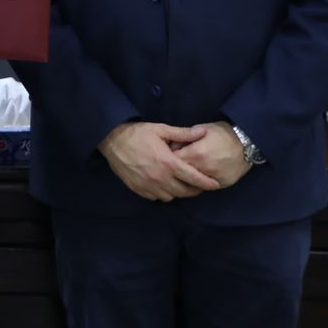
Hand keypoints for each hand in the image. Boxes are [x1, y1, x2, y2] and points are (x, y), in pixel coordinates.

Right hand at [97, 121, 218, 200]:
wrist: (111, 140)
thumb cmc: (137, 133)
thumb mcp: (161, 129)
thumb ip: (183, 134)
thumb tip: (203, 132)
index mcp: (169, 163)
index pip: (195, 178)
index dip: (208, 183)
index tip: (216, 184)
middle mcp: (160, 178)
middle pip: (185, 192)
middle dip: (195, 190)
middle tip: (198, 184)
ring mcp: (149, 185)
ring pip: (171, 197)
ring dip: (178, 192)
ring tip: (180, 184)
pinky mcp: (139, 189)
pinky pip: (156, 197)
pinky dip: (163, 194)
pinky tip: (164, 185)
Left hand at [172, 121, 252, 188]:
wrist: (247, 143)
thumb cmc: (223, 133)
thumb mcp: (202, 129)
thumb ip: (185, 137)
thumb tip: (172, 146)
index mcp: (196, 153)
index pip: (173, 160)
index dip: (168, 157)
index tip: (166, 155)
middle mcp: (203, 168)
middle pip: (180, 174)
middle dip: (175, 170)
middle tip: (172, 165)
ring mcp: (213, 178)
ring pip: (191, 183)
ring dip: (186, 178)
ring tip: (183, 172)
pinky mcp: (222, 184)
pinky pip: (205, 187)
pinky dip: (198, 184)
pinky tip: (195, 178)